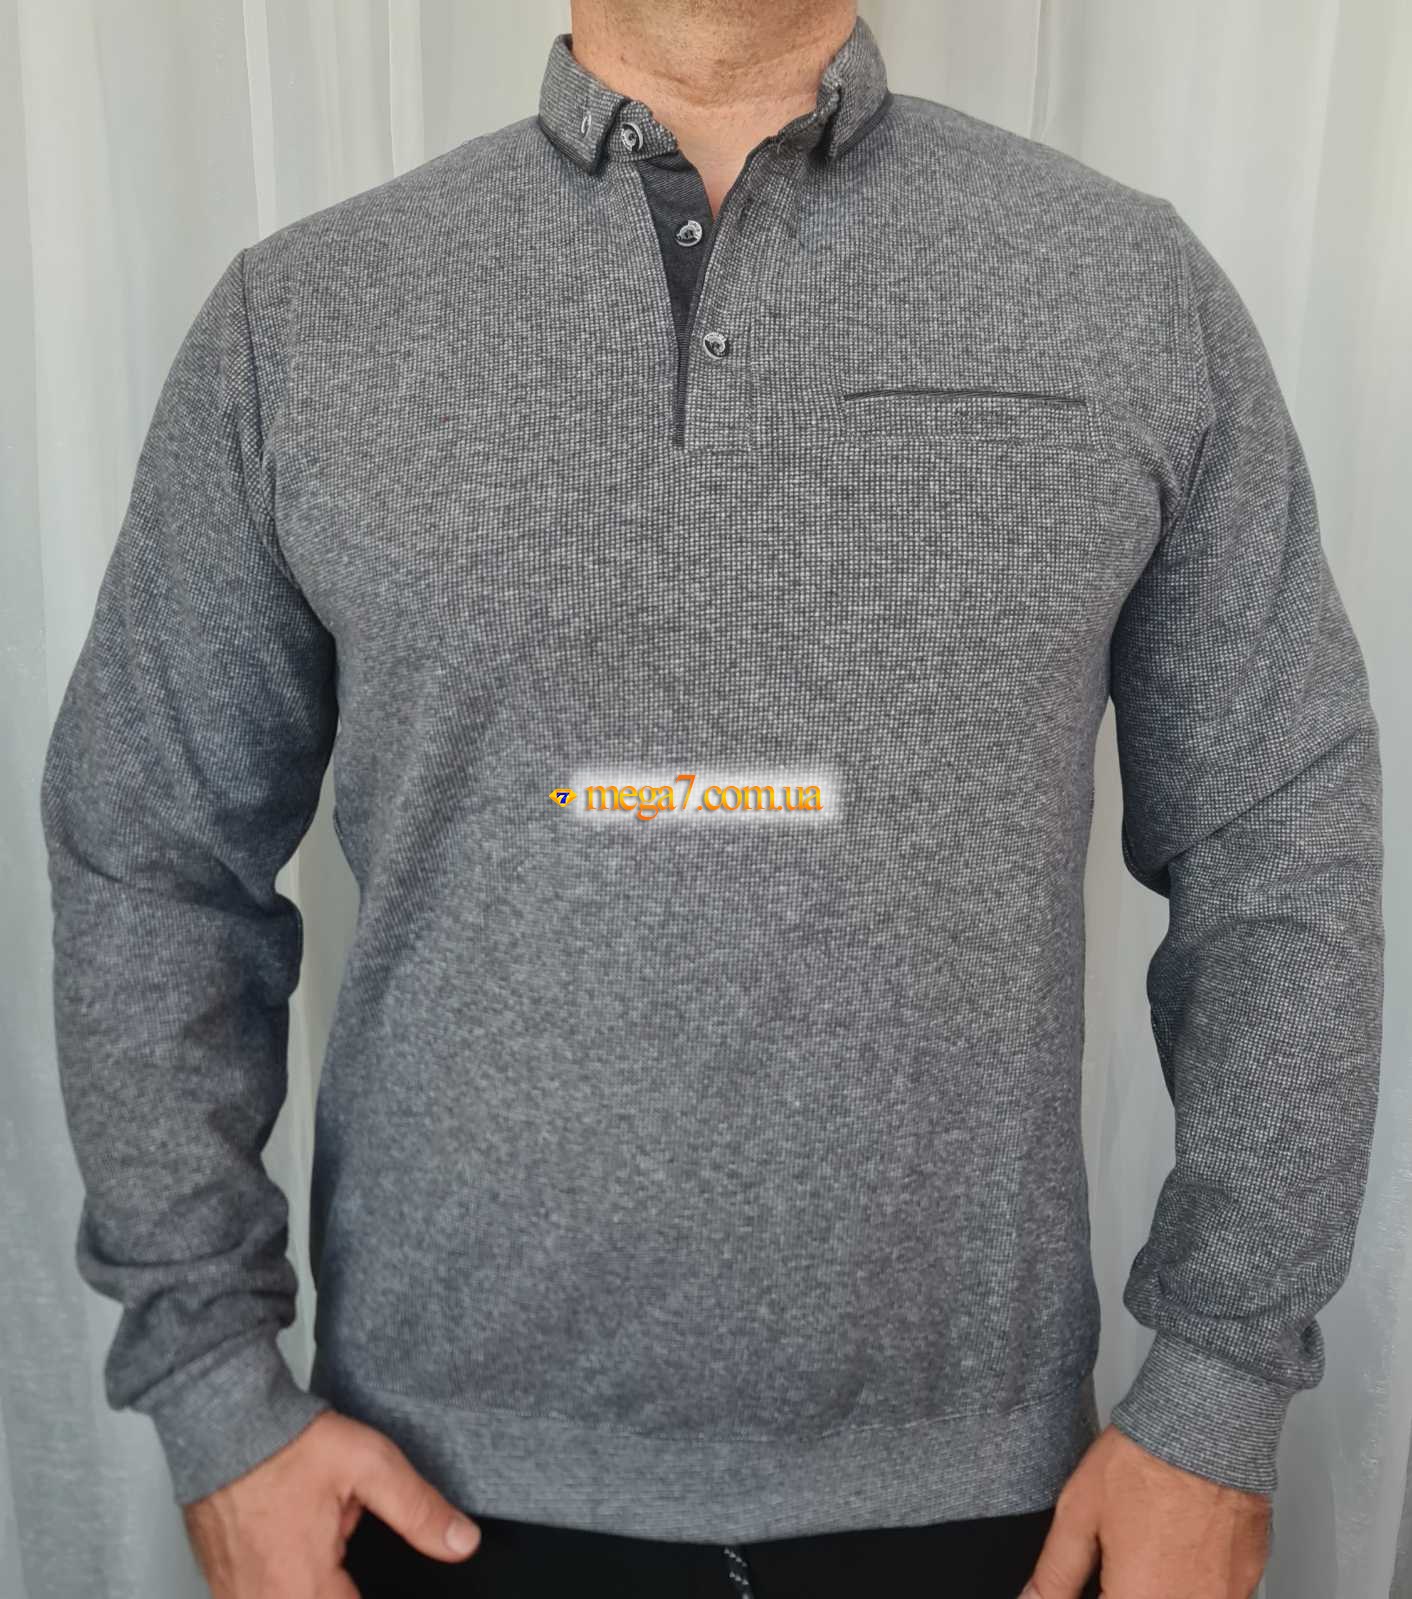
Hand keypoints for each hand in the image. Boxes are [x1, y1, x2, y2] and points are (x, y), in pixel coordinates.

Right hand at [182, 1408, 480, 1596]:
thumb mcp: (368, 1465)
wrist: (224, 1424)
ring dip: (317, 1588)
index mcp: (304, 1587)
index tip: (376, 1580)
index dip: (379, 1594)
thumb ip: (417, 1509)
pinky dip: (290, 1586)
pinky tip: (300, 1556)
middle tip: (343, 1545)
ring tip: (325, 1550)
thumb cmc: (288, 1444)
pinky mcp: (224, 1588)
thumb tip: (462, 1543)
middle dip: (346, 1589)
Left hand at [1021, 1424, 1271, 1598]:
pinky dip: (1191, 1578)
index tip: (1096, 1577)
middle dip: (1124, 1586)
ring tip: (1149, 1539)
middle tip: (1120, 1553)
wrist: (1206, 1426)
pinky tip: (1178, 1540)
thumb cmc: (1145, 1462)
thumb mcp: (1078, 1512)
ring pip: (1175, 1597)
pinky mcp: (1246, 1582)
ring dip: (1158, 1583)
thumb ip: (1056, 1573)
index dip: (1098, 1590)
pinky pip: (1211, 1593)